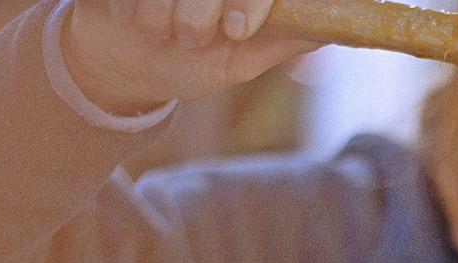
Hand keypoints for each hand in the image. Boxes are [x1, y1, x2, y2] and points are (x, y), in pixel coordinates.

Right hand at [63, 0, 313, 114]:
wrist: (128, 61)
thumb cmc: (193, 59)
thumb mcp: (242, 60)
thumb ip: (283, 40)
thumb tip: (330, 29)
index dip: (249, 2)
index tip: (237, 31)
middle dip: (201, 11)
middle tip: (191, 40)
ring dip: (161, 15)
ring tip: (162, 32)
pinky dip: (130, 7)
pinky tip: (132, 15)